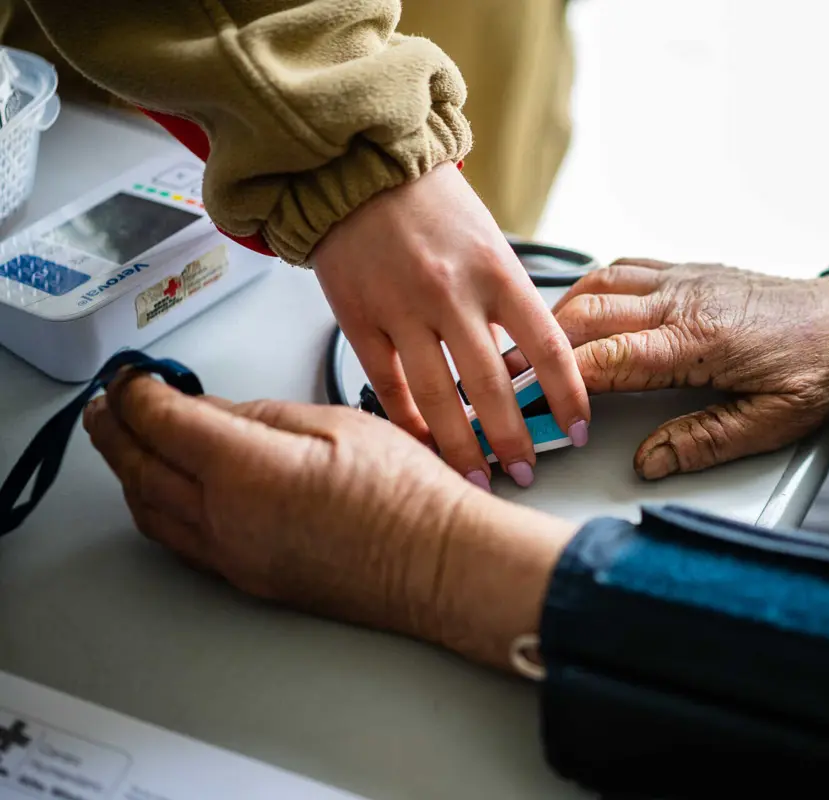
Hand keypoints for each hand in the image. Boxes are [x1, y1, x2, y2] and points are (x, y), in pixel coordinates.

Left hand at [82, 373, 573, 669]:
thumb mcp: (337, 424)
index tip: (135, 374)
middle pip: (139, 468)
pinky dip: (155, 506)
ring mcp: (233, 557)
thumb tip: (213, 411)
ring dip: (128, 470)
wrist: (438, 565)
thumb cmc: (407, 497)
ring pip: (148, 511)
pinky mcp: (248, 579)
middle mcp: (224, 521)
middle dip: (115, 428)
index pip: (160, 421)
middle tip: (108, 402)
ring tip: (127, 442)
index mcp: (245, 472)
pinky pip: (177, 541)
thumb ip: (263, 414)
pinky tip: (165, 491)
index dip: (137, 390)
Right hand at [310, 163, 589, 490]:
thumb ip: (508, 302)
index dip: (568, 397)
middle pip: (491, 388)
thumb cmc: (432, 206)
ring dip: (461, 448)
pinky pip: (388, 386)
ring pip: (437, 398)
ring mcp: (401, 308)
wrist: (358, 168)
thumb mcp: (489, 243)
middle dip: (513, 441)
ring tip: (476, 479)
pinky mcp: (358, 319)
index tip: (577, 431)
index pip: (547, 347)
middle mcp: (451, 292)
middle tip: (524, 473)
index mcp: (497, 270)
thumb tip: (530, 369)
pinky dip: (407, 422)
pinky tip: (424, 445)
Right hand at [548, 260, 828, 478]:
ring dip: (555, 317)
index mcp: (699, 340)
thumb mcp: (773, 422)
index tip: (523, 402)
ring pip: (598, 286)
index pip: (606, 359)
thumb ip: (705, 441)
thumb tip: (649, 462)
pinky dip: (588, 289)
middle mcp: (683, 301)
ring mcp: (684, 280)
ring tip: (527, 349)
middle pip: (586, 316)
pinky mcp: (690, 272)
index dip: (557, 382)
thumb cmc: (822, 370)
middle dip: (537, 349)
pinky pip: (623, 270)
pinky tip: (575, 309)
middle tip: (503, 379)